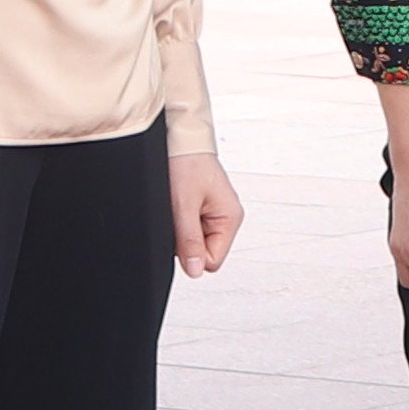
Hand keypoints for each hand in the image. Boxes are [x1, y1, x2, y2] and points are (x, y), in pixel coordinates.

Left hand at [169, 153, 244, 276]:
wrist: (177, 137)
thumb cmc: (186, 163)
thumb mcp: (184, 205)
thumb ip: (190, 240)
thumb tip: (195, 271)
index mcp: (231, 218)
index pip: (212, 260)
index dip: (191, 253)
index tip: (180, 231)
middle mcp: (226, 217)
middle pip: (202, 252)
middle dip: (185, 240)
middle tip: (178, 213)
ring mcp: (213, 213)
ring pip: (194, 241)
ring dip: (180, 228)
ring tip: (177, 203)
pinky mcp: (202, 207)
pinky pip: (189, 228)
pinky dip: (179, 219)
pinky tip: (177, 202)